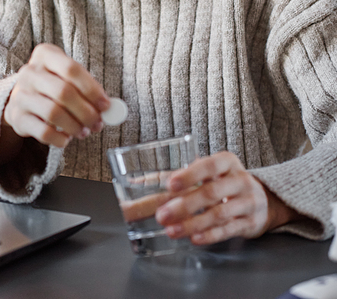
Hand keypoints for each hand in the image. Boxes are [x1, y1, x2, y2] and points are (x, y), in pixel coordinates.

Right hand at [2, 43, 109, 147]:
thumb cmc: (53, 86)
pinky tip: (66, 138)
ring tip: (84, 132)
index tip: (106, 105)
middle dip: (86, 111)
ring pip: (53, 113)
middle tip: (98, 123)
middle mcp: (29, 72)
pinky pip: (43, 132)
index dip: (92, 89)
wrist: (21, 98)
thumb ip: (88, 89)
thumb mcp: (68, 78)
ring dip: (75, 126)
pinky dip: (60, 138)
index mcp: (45, 54)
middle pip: (63, 92)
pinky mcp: (16, 117)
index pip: (72, 69)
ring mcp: (20, 94)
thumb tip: (112, 108)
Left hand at [155, 151, 295, 244]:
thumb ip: (179, 175)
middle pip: (211, 192)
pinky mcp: (250, 223)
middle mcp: (240, 180)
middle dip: (185, 205)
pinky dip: (210, 235)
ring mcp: (248, 202)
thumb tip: (136, 181)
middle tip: (162, 215)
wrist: (263, 200)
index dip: (190, 174)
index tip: (170, 184)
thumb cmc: (226, 182)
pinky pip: (228, 230)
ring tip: (171, 230)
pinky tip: (194, 238)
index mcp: (227, 162)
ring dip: (193, 223)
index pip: (209, 165)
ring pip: (219, 214)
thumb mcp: (210, 172)